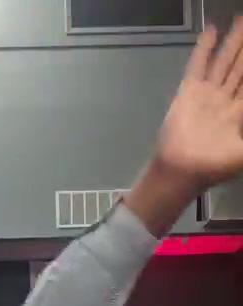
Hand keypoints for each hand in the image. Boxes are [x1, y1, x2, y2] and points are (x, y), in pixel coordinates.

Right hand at [157, 18, 242, 187]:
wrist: (183, 170)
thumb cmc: (213, 166)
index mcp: (238, 114)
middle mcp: (223, 101)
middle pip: (239, 69)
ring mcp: (206, 95)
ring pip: (223, 62)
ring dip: (231, 43)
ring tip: (240, 21)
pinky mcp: (188, 92)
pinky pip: (198, 65)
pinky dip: (204, 48)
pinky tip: (211, 30)